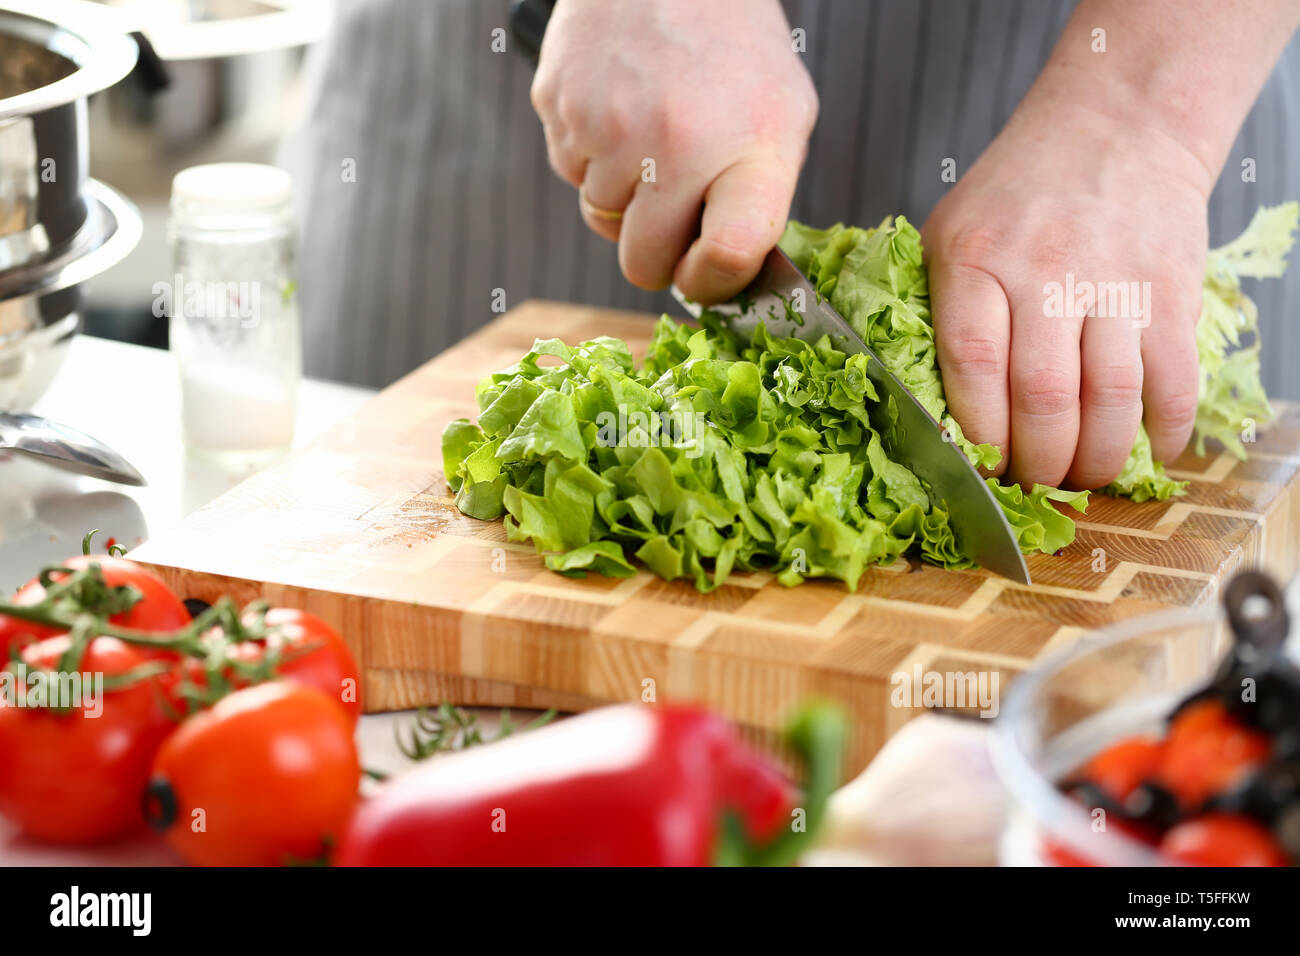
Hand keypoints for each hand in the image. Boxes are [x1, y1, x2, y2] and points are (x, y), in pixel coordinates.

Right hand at [531, 0, 816, 302]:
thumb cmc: (733, 47)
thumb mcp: (782, 116)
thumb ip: (760, 199)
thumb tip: (724, 274)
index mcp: (748, 150)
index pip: (729, 256)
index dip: (714, 283)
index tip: (708, 273)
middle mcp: (676, 146)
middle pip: (642, 265)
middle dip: (656, 254)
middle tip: (673, 211)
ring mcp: (610, 129)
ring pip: (599, 219)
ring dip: (623, 196)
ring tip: (651, 137)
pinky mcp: (560, 108)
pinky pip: (570, 172)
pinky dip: (592, 156)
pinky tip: (621, 110)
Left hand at [922, 83, 1210, 488]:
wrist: (1116, 126)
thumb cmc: (1020, 193)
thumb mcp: (950, 231)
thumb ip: (936, 309)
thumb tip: (929, 406)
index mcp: (975, 259)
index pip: (971, 364)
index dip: (977, 432)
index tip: (981, 467)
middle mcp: (1044, 270)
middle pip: (1042, 397)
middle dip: (1038, 462)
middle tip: (1033, 482)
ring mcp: (1113, 281)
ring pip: (1109, 400)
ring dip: (1096, 459)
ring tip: (1081, 476)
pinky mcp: (1171, 291)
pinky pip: (1173, 381)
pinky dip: (1162, 431)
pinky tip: (1146, 451)